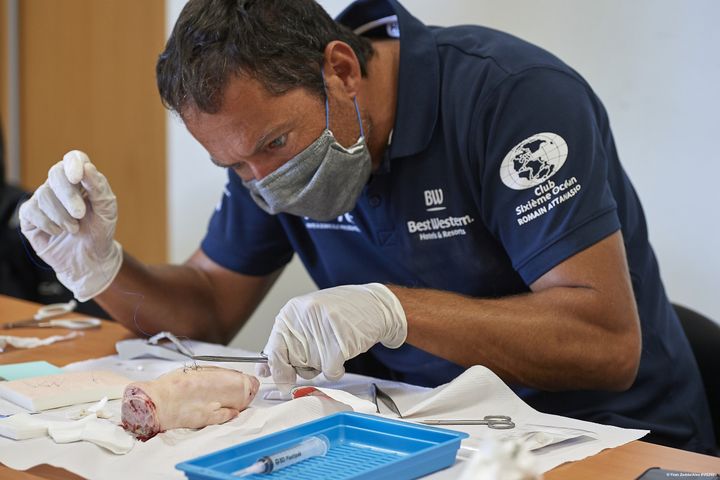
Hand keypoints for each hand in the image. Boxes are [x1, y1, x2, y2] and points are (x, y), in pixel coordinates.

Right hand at [19, 150, 122, 301]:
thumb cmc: (100, 231)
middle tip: (80, 214)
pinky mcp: (29, 216)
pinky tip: (58, 232)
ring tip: (74, 229)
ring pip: (44, 195)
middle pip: (55, 174)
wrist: (90, 260)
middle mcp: (59, 186)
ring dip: (62, 215)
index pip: (73, 159)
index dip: (73, 163)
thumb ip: (99, 188)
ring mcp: (43, 199)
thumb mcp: (107, 211)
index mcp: (81, 180)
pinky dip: (48, 223)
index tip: (77, 177)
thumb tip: (87, 167)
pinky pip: (32, 211)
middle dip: (68, 195)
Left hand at [259, 283, 406, 389]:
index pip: (273, 349)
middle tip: (317, 354)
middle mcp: (303, 319)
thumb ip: (289, 340)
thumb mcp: (309, 317)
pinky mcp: (339, 343)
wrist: (376, 306)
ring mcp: (321, 330)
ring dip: (322, 366)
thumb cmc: (343, 313)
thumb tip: (265, 369)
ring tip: (333, 345)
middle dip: (303, 367)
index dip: (276, 367)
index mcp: (291, 312)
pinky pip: (330, 372)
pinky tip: (343, 354)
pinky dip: (337, 369)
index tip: (279, 378)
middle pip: (292, 362)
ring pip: (312, 369)